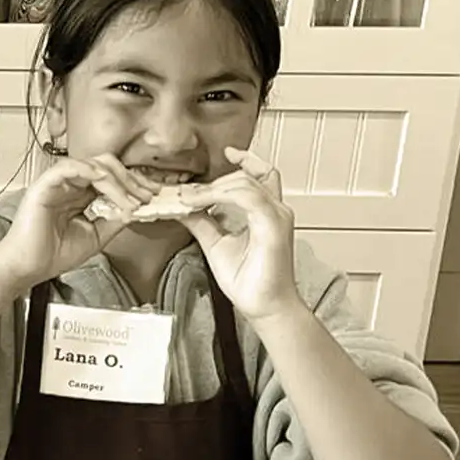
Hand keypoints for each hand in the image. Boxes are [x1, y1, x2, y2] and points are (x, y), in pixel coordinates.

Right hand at [0, 155, 152, 288]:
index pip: (110, 178)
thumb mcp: (95, 237)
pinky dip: (89, 171)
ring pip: (92, 164)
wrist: (27, 268)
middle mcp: (68, 186)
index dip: (133, 184)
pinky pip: (68, 167)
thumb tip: (136, 210)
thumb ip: (113, 221)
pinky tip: (104, 182)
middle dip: (130, 178)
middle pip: (105, 166)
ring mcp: (56, 184)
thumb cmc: (51, 255)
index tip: (151, 195)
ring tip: (129, 197)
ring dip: (116, 179)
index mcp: (78, 195)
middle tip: (146, 194)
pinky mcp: (44, 186)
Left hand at [179, 146, 302, 321]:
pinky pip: (248, 197)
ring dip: (211, 188)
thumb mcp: (216, 244)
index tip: (226, 153)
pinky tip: (200, 203)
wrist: (264, 306)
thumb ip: (203, 222)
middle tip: (184, 192)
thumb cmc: (249, 280)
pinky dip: (221, 196)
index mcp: (266, 212)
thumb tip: (181, 208)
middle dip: (213, 180)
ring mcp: (277, 216)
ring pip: (245, 183)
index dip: (246, 160)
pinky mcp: (273, 225)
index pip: (261, 175)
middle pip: (246, 176)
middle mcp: (276, 210)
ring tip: (187, 199)